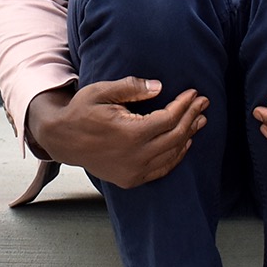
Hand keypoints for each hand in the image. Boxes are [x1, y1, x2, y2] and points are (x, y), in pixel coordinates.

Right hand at [24, 78, 208, 189]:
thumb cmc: (81, 112)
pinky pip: (162, 169)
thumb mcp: (101, 92)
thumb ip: (131, 88)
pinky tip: (184, 143)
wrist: (63, 140)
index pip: (169, 119)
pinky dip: (176, 156)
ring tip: (199, 120)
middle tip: (203, 103)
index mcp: (130, 133)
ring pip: (172, 154)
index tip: (194, 93)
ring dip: (188, 136)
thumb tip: (159, 87)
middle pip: (176, 136)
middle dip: (192, 117)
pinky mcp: (131, 179)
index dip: (184, 105)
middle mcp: (135, 156)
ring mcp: (134, 171)